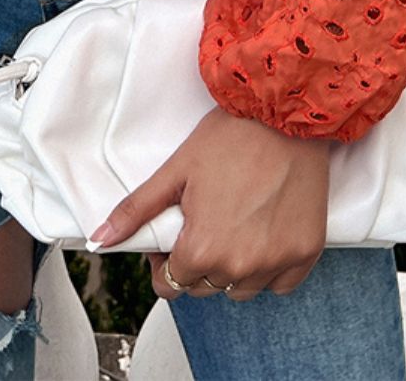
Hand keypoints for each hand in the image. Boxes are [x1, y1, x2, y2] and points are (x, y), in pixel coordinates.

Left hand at [89, 107, 331, 300]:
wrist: (285, 115)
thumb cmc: (230, 136)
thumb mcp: (176, 170)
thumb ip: (137, 211)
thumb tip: (100, 239)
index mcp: (202, 249)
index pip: (170, 284)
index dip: (163, 261)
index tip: (171, 236)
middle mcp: (240, 266)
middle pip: (205, 287)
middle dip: (196, 263)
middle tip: (201, 222)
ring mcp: (276, 262)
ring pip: (241, 289)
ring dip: (232, 268)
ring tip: (231, 223)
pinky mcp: (305, 254)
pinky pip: (280, 284)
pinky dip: (268, 267)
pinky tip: (261, 232)